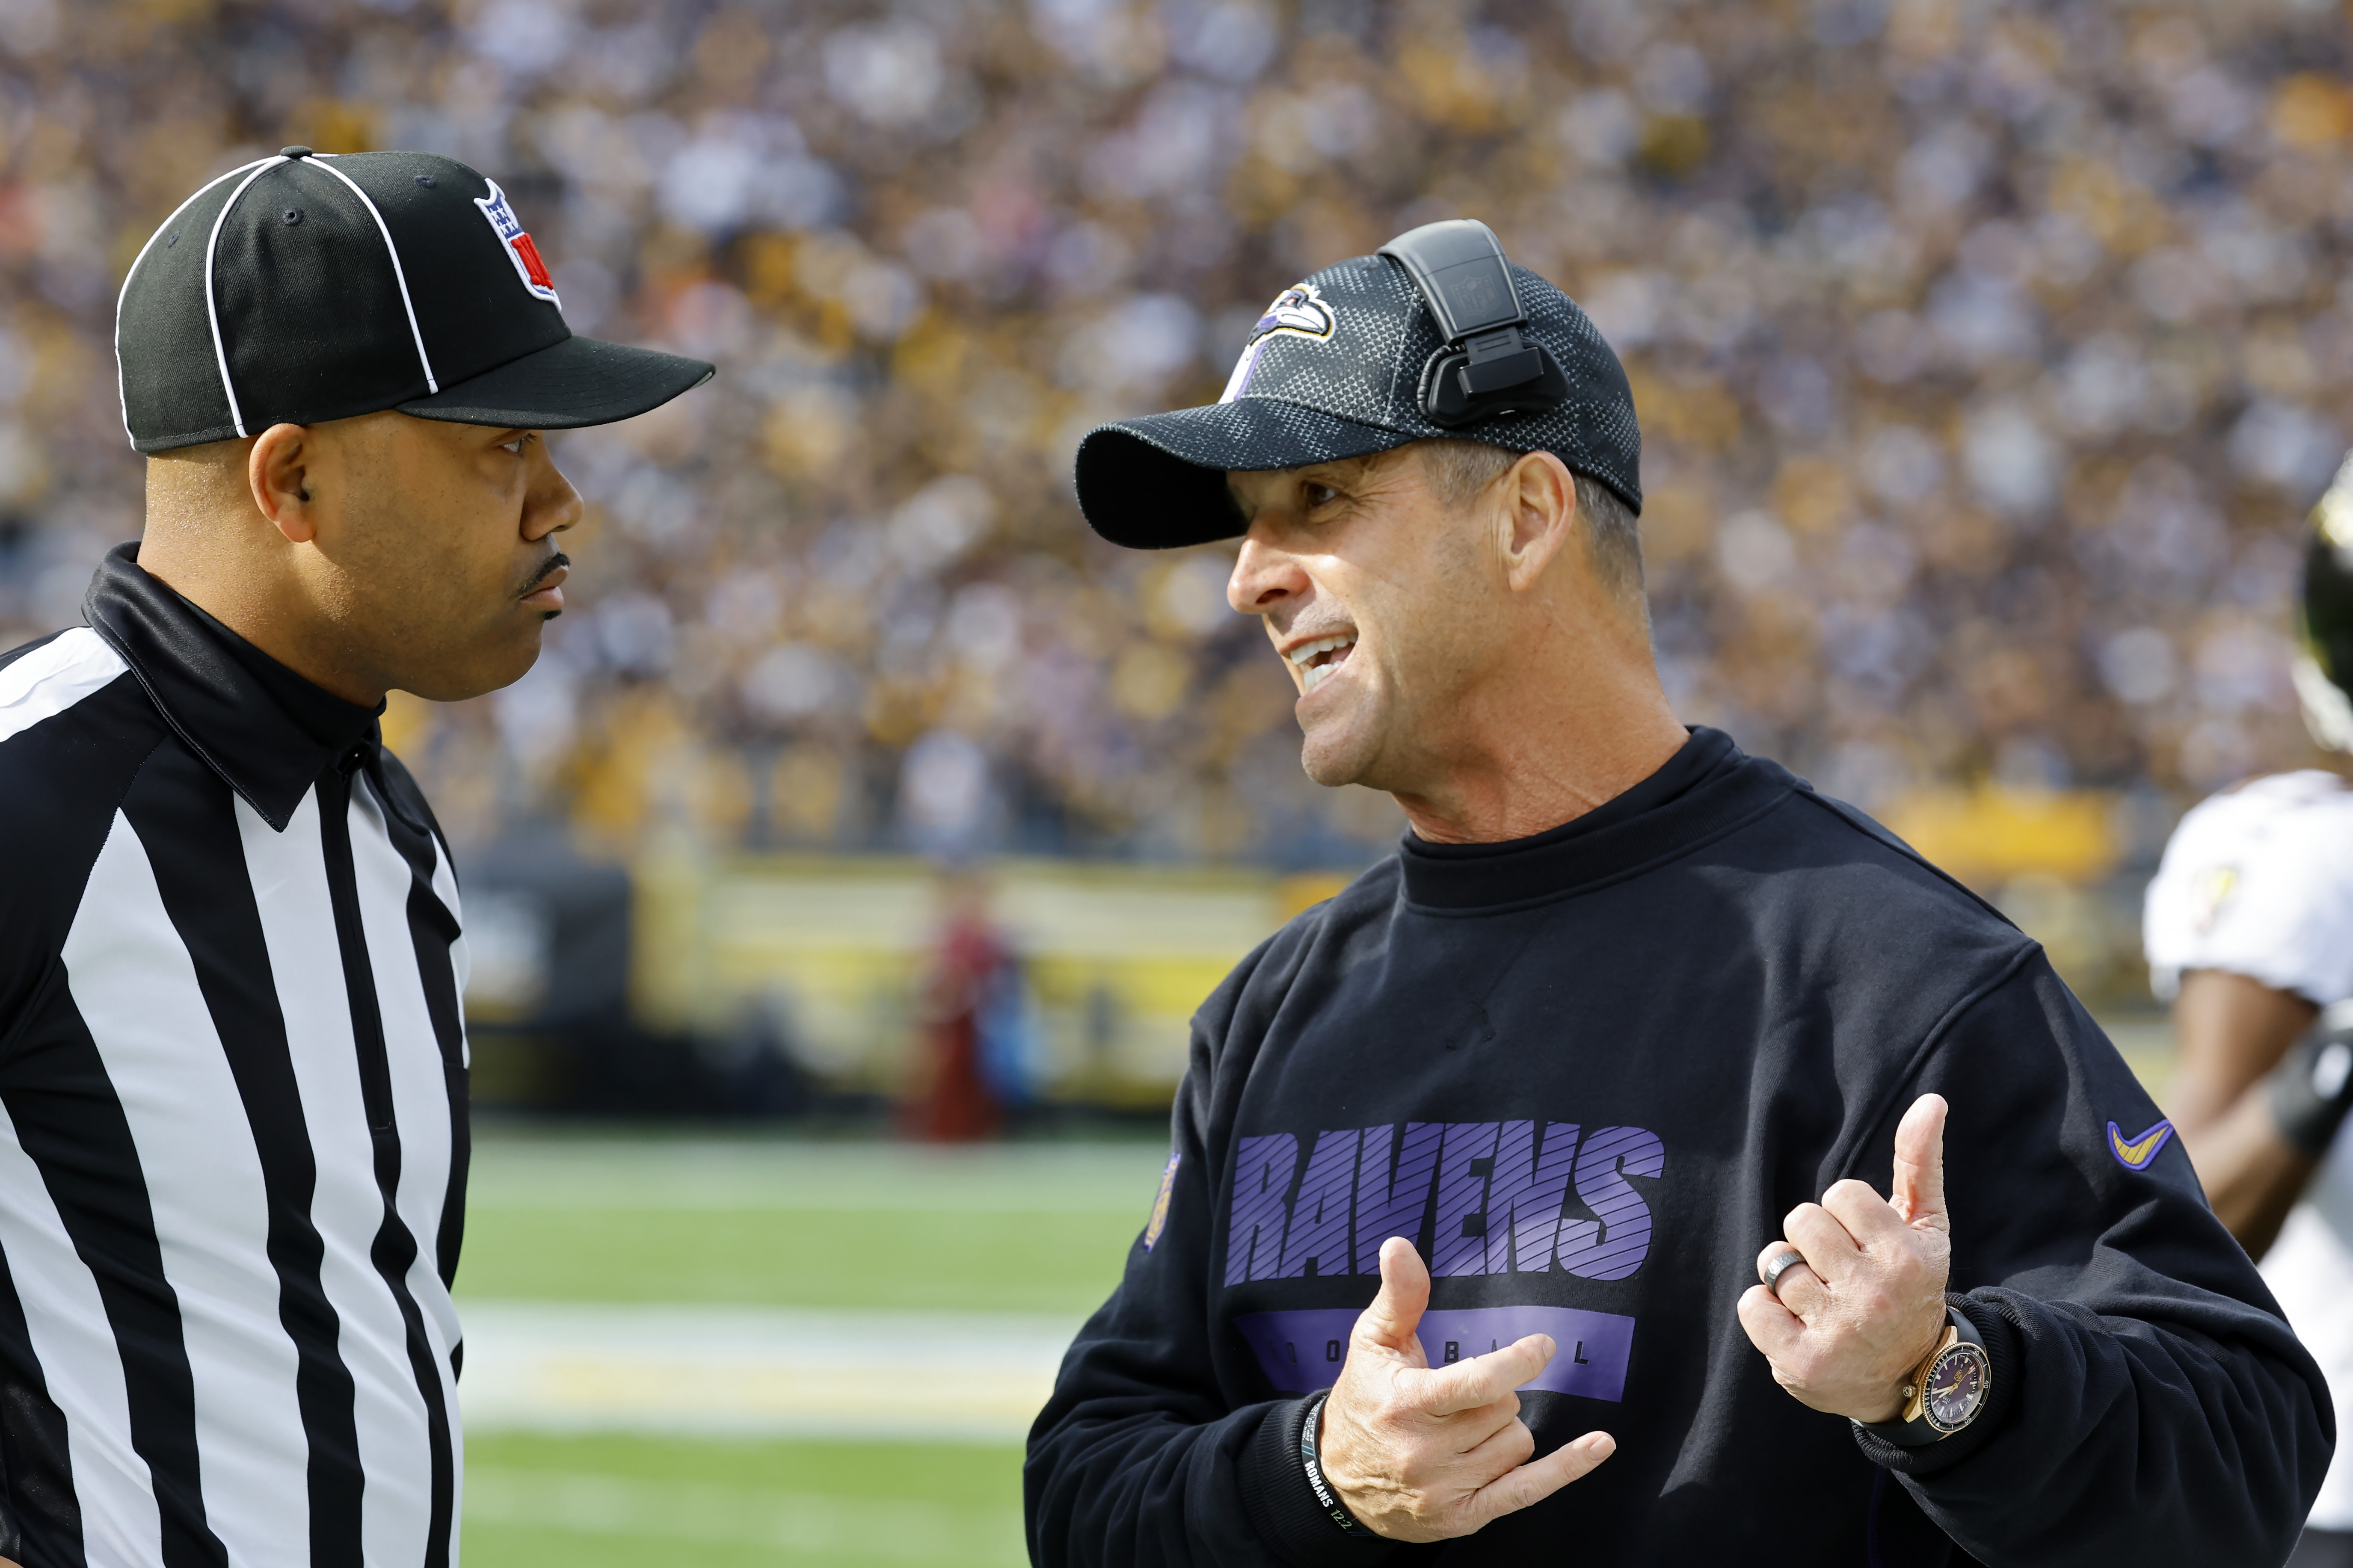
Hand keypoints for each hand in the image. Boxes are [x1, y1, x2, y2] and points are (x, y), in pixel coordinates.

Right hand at [1317, 1236, 1614, 1540]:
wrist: (1337, 1481)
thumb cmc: (1363, 1401)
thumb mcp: (1374, 1343)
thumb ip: (1399, 1295)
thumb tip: (1400, 1245)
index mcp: (1405, 1404)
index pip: (1477, 1383)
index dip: (1517, 1361)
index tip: (1542, 1346)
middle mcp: (1424, 1452)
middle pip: (1504, 1410)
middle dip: (1492, 1397)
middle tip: (1459, 1401)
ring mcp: (1444, 1490)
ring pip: (1517, 1443)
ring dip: (1501, 1431)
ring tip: (1462, 1431)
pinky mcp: (1463, 1518)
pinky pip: (1529, 1490)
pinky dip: (1568, 1468)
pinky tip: (1600, 1445)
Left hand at [1737, 1093, 1953, 1423]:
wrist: (1909, 1379)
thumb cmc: (1909, 1287)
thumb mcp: (1925, 1228)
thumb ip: (1919, 1163)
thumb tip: (1930, 1101)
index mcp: (1906, 1258)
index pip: (1840, 1193)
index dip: (1844, 1214)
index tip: (1863, 1242)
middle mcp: (1876, 1296)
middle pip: (1801, 1221)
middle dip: (1811, 1239)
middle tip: (1838, 1271)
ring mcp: (1838, 1332)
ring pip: (1774, 1260)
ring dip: (1787, 1274)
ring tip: (1820, 1299)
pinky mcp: (1802, 1362)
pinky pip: (1751, 1304)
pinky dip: (1762, 1309)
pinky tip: (1795, 1323)